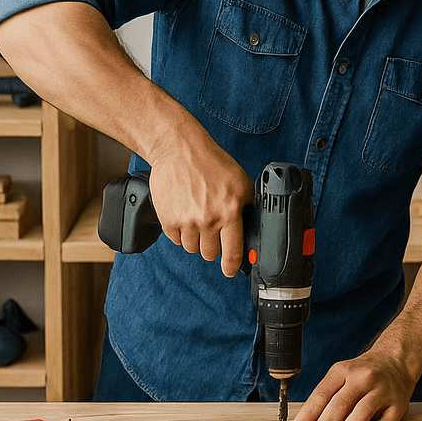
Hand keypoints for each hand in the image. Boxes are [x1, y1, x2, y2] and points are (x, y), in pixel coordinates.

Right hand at [143, 120, 251, 277]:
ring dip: (196, 239)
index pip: (232, 252)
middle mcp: (207, 219)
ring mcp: (186, 221)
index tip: (230, 271)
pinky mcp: (168, 219)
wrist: (179, 149)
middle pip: (209, 254)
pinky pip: (176, 240)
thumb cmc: (211, 163)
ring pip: (192, 248)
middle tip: (212, 231)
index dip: (231, 267)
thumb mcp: (241, 183)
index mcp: (229, 212)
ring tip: (198, 219)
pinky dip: (180, 233)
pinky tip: (185, 215)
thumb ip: (247, 207)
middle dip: (213, 246)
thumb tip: (253, 229)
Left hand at [284, 345, 420, 420]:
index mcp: (342, 371)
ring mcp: (382, 390)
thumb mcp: (341, 376)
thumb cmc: (363, 374)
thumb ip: (326, 398)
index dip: (305, 419)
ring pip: (362, 413)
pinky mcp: (399, 403)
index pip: (320, 396)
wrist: (397, 360)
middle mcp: (362, 378)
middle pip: (339, 406)